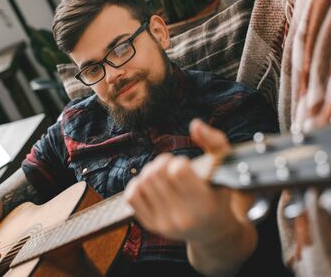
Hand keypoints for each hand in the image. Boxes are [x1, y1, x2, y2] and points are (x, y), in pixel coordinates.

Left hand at [124, 119, 234, 242]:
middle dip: (163, 163)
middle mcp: (183, 217)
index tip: (186, 166)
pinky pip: (131, 196)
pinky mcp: (151, 225)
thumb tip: (195, 124)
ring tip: (163, 175)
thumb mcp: (225, 167)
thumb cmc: (218, 194)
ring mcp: (164, 223)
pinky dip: (137, 184)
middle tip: (172, 166)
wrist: (212, 230)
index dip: (179, 162)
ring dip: (150, 171)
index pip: (177, 171)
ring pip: (142, 182)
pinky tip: (151, 184)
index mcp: (204, 204)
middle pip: (156, 174)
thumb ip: (215, 141)